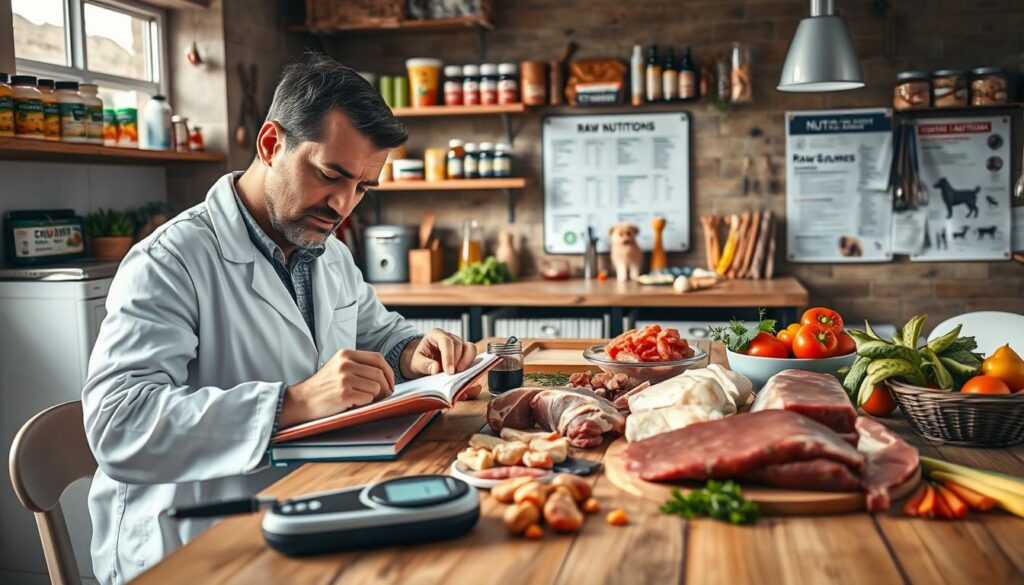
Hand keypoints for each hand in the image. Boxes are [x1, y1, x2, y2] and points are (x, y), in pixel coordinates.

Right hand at [279, 349, 394, 427]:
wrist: (301, 401)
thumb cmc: (322, 386)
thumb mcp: (338, 366)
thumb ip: (358, 365)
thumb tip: (385, 375)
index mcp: (346, 354)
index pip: (378, 358)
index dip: (388, 371)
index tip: (390, 382)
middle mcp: (345, 364)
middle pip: (380, 373)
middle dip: (386, 387)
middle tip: (385, 396)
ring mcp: (344, 378)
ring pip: (376, 387)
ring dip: (375, 397)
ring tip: (365, 400)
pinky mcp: (344, 394)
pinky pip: (368, 398)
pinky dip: (366, 403)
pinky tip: (356, 404)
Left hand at [401, 329, 478, 379]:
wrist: (422, 362)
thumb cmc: (418, 360)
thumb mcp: (416, 363)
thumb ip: (424, 365)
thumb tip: (436, 368)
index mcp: (435, 335)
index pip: (446, 341)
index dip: (449, 356)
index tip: (449, 372)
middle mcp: (449, 337)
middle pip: (459, 345)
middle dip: (457, 361)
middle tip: (453, 375)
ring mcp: (458, 344)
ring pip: (470, 348)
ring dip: (467, 362)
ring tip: (459, 374)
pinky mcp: (464, 352)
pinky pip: (472, 355)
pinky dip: (470, 364)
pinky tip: (464, 374)